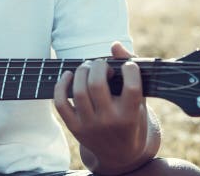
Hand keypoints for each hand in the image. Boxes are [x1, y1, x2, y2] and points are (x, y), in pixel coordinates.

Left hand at [53, 42, 151, 174]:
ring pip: (78, 91)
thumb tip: (115, 45)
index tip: (127, 66)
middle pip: (97, 85)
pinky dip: (61, 85)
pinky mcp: (75, 128)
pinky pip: (61, 103)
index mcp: (130, 115)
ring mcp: (90, 126)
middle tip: (102, 64)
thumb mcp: (139, 101)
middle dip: (99, 66)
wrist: (121, 155)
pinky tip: (69, 75)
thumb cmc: (132, 119)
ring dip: (82, 71)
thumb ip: (130, 71)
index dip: (129, 69)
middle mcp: (110, 122)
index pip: (131, 87)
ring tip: (88, 67)